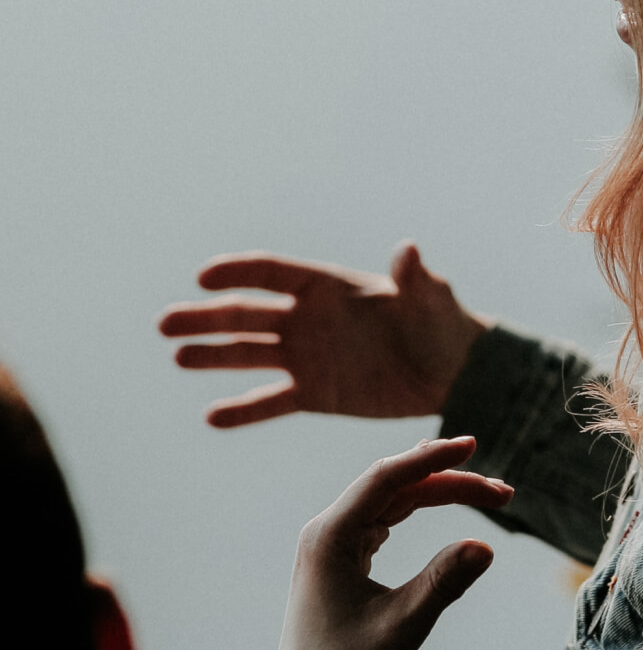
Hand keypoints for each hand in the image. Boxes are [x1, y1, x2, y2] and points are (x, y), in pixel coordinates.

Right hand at [159, 243, 490, 426]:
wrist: (452, 372)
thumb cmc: (442, 324)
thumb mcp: (430, 299)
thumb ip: (414, 278)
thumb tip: (409, 250)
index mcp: (329, 287)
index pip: (273, 273)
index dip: (238, 272)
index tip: (204, 278)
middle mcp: (308, 319)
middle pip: (247, 314)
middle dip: (207, 317)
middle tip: (166, 324)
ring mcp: (307, 357)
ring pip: (250, 355)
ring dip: (213, 356)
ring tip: (179, 357)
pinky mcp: (314, 394)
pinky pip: (271, 402)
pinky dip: (243, 410)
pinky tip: (213, 417)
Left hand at [279, 436, 513, 649]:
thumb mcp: (397, 627)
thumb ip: (441, 585)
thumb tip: (486, 547)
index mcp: (329, 536)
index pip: (387, 478)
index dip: (432, 458)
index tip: (471, 446)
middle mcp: (328, 530)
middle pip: (396, 486)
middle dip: (450, 481)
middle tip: (503, 493)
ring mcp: (334, 542)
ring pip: (394, 499)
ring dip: (441, 492)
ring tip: (487, 493)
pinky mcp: (344, 556)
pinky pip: (386, 516)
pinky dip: (420, 506)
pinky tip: (438, 494)